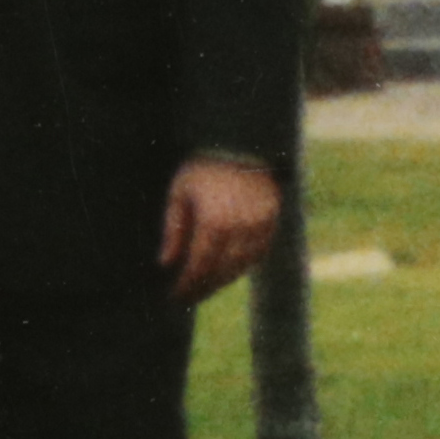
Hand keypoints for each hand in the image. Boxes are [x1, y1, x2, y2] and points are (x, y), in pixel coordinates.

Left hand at [152, 155, 284, 300]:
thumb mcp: (180, 193)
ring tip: (207, 285)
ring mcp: (260, 225)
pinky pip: (260, 253)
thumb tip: (166, 263)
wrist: (240, 141)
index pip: (199, 267)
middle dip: (204, 287)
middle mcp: (240, 228)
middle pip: (221, 272)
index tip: (175, 296)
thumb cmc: (203, 167)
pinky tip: (230, 268)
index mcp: (214, 223)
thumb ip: (174, 230)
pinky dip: (244, 265)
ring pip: (242, 266)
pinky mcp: (273, 219)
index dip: (187, 286)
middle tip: (190, 297)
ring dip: (224, 279)